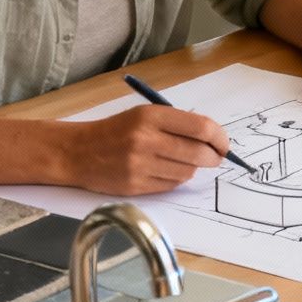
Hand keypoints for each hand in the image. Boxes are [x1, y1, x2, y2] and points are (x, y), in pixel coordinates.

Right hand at [72, 105, 229, 194]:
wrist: (77, 152)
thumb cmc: (115, 131)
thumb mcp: (144, 115)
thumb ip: (177, 124)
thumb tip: (213, 138)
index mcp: (150, 116)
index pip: (201, 128)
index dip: (220, 138)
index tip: (224, 144)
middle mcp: (146, 139)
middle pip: (199, 153)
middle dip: (213, 157)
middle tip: (215, 157)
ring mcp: (140, 165)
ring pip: (187, 172)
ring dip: (192, 168)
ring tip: (180, 160)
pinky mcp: (136, 186)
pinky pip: (171, 185)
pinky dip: (176, 179)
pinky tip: (165, 170)